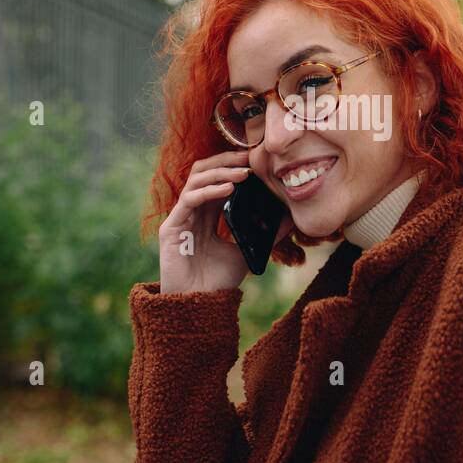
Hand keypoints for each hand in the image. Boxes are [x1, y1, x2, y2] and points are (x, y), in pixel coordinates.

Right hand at [157, 149, 293, 294]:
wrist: (199, 306)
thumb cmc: (218, 281)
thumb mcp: (246, 252)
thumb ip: (265, 235)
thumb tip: (291, 219)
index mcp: (206, 213)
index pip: (216, 177)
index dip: (233, 163)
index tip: (256, 157)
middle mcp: (191, 211)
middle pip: (203, 170)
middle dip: (226, 159)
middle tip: (250, 156)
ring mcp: (180, 217)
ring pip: (196, 179)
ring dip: (220, 171)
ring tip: (244, 173)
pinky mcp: (170, 227)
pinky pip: (189, 199)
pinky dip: (209, 190)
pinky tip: (229, 188)